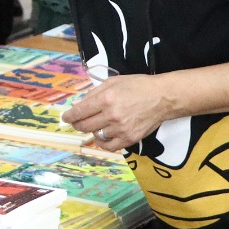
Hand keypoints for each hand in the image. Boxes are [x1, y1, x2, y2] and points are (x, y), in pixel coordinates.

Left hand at [60, 74, 175, 151]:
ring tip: (96, 124)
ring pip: (96, 135)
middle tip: (77, 122)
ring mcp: (121, 129)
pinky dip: (102, 142)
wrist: (162, 98)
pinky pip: (108, 146)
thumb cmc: (137, 86)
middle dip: (77, 124)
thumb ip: (94, 94)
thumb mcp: (113, 82)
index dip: (69, 116)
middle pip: (84, 125)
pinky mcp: (130, 139)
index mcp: (106, 99)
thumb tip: (78, 105)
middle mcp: (112, 115)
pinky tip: (103, 136)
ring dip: (92, 130)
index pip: (80, 112)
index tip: (66, 118)